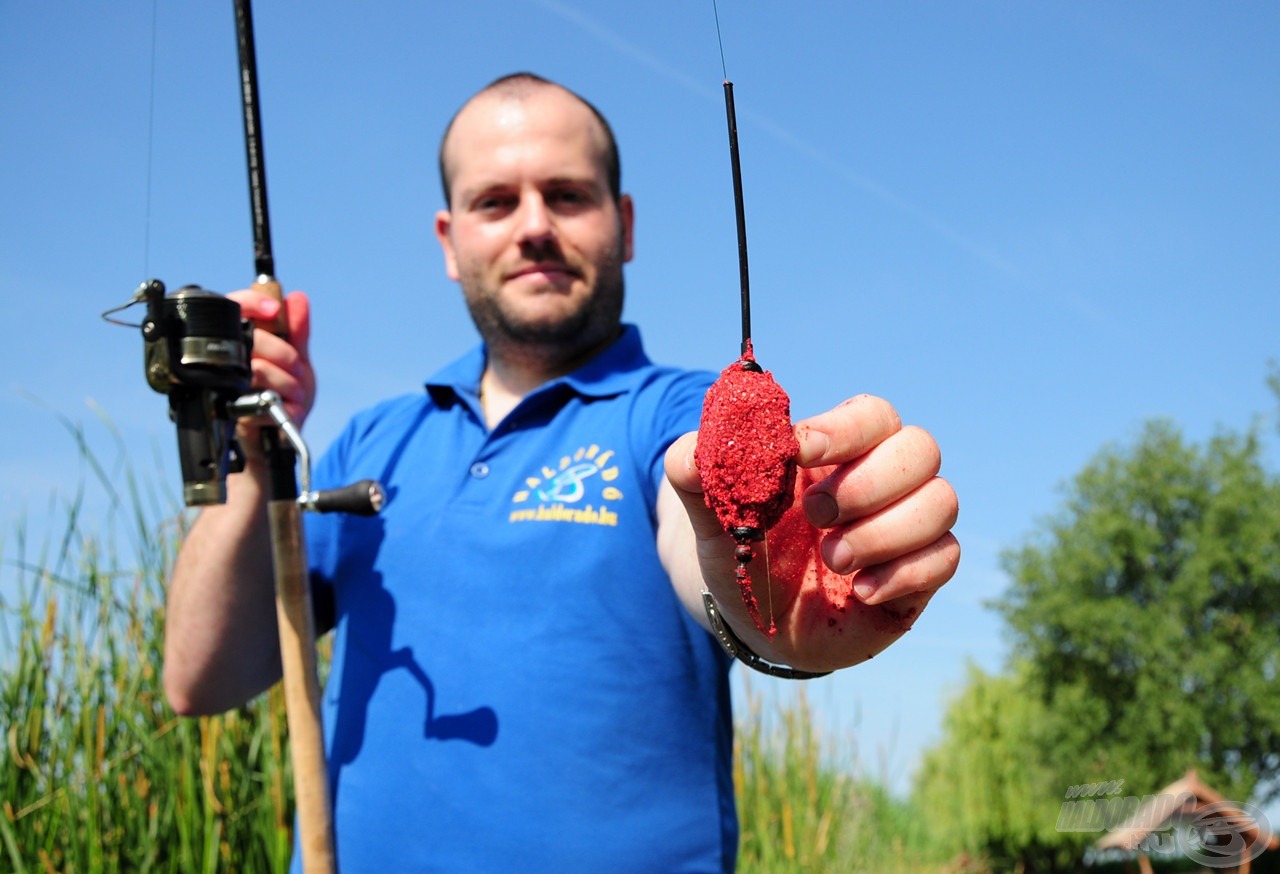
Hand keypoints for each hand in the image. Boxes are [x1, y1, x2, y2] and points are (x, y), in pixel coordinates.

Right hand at [227, 289, 315, 458]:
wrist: (277, 439)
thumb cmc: (284, 397)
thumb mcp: (298, 361)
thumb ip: (297, 332)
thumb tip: (296, 298)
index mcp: (242, 343)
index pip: (233, 306)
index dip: (251, 301)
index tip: (274, 310)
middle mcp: (230, 361)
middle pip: (253, 339)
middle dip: (287, 356)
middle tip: (298, 370)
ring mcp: (228, 385)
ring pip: (260, 370)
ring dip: (290, 384)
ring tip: (294, 394)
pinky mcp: (233, 411)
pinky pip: (264, 400)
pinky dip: (288, 406)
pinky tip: (290, 409)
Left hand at [665, 394, 959, 671]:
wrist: (754, 621)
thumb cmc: (741, 551)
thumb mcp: (710, 515)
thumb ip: (693, 473)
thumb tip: (692, 450)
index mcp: (838, 451)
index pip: (874, 414)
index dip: (846, 428)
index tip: (800, 451)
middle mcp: (882, 481)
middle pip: (921, 448)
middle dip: (867, 482)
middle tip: (814, 514)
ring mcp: (907, 527)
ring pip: (942, 501)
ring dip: (883, 531)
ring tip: (832, 558)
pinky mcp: (920, 574)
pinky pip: (946, 557)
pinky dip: (904, 573)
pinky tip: (860, 591)